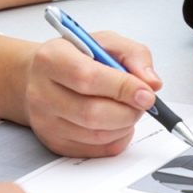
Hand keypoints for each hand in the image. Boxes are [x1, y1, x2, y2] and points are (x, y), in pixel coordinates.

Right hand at [0, 29, 161, 157]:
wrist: (40, 78)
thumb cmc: (75, 58)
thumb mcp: (104, 42)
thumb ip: (134, 55)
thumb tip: (152, 83)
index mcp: (51, 59)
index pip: (87, 78)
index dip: (123, 88)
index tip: (147, 93)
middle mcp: (41, 92)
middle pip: (92, 113)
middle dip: (128, 111)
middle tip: (142, 102)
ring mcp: (46, 122)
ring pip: (97, 135)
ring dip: (125, 125)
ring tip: (128, 108)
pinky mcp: (55, 143)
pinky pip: (97, 150)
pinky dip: (118, 138)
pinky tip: (117, 123)